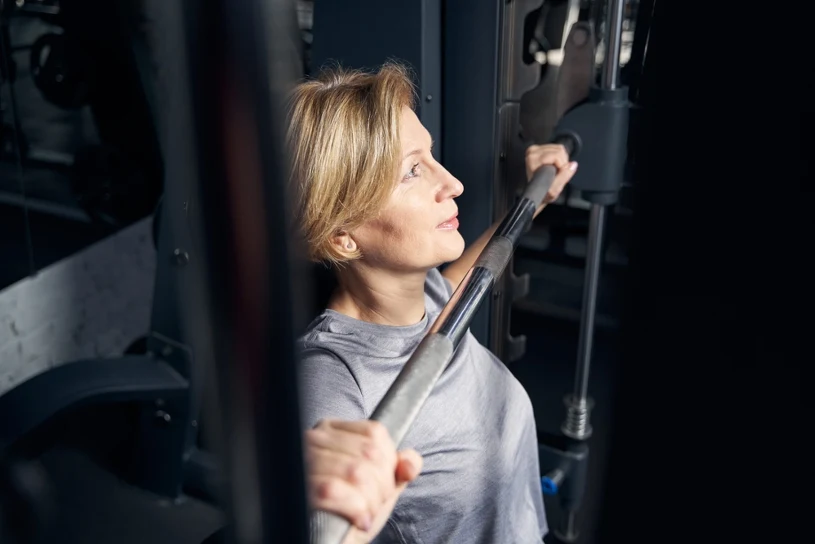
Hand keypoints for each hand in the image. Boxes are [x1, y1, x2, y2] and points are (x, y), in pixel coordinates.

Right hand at [305, 419, 422, 543]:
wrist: (326, 541)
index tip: (383, 485)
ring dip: (369, 501)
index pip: (375, 433)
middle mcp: (315, 439)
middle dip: (381, 487)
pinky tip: (357, 520)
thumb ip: (397, 471)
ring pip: (355, 472)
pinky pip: (334, 490)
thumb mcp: (378, 489)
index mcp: (333, 432)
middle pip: (368, 453)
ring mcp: (303, 461)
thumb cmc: (347, 513)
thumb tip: (410, 463)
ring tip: (364, 514)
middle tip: (373, 505)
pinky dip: (354, 509)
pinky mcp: (299, 486)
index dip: (389, 463)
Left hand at [525, 143, 577, 216]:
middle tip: (556, 173)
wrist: (536, 194)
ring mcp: (535, 149)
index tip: (557, 175)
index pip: (557, 154)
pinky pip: (557, 148)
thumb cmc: (543, 193)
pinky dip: (559, 157)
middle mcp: (532, 152)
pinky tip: (553, 166)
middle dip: (562, 162)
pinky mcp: (539, 149)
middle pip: (559, 149)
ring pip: (559, 148)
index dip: (562, 166)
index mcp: (533, 159)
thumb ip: (564, 177)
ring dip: (561, 160)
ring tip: (555, 170)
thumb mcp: (554, 190)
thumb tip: (573, 165)